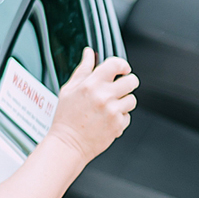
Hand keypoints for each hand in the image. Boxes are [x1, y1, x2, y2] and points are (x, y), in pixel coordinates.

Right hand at [47, 47, 137, 163]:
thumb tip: (89, 53)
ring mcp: (112, 111)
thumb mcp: (69, 89)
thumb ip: (83, 69)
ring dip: (124, 102)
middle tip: (120, 88)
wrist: (68, 144)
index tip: (123, 69)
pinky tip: (107, 120)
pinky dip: (121, 118)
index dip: (122, 65)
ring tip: (110, 107)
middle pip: (132, 81)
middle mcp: (103, 96)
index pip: (116, 64)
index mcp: (91, 84)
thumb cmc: (66, 118)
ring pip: (132, 99)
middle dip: (128, 83)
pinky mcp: (118, 125)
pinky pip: (128, 116)